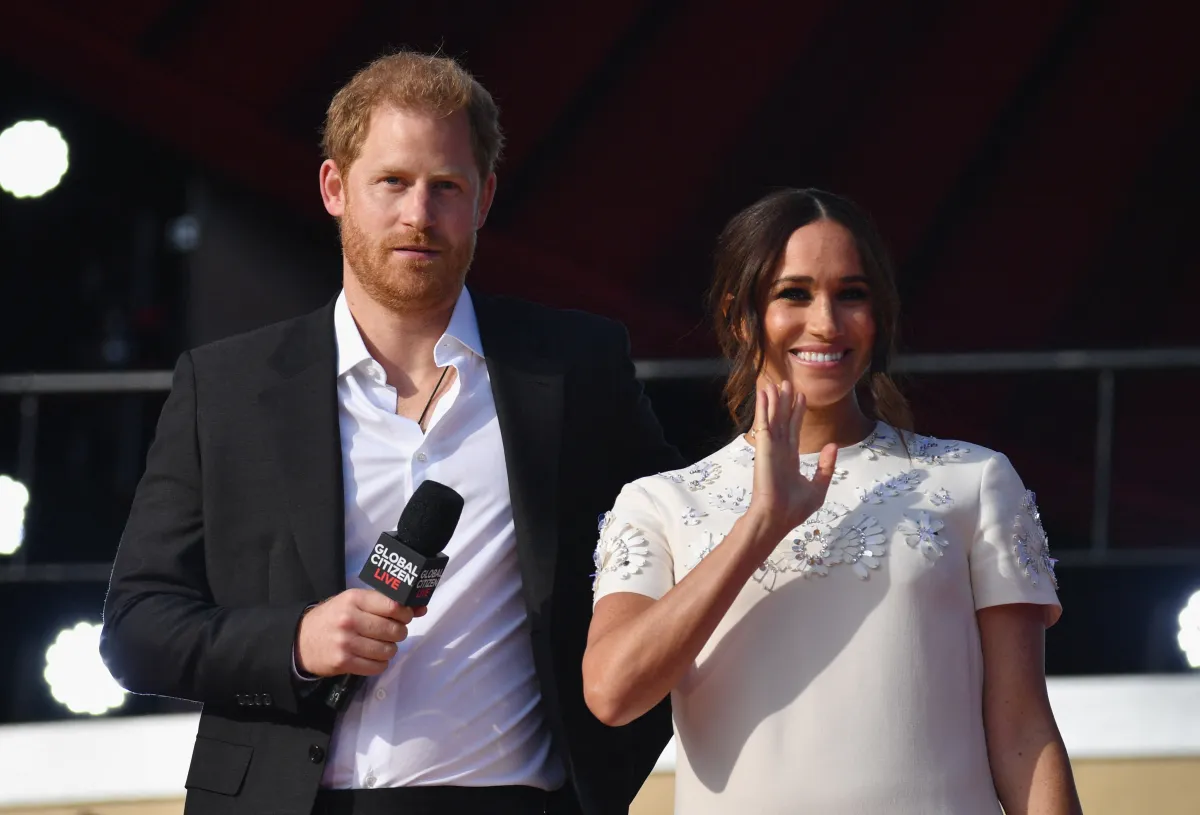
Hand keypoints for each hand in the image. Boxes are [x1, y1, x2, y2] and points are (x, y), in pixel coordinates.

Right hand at [294, 589, 427, 677]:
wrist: (300, 639)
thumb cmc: (333, 617)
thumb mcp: (354, 602)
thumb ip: (385, 603)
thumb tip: (421, 608)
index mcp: (354, 599)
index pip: (393, 606)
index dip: (405, 613)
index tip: (404, 616)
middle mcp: (350, 619)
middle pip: (393, 630)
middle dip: (398, 632)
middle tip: (391, 632)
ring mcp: (346, 642)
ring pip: (388, 650)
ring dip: (389, 649)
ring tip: (379, 644)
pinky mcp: (343, 662)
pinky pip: (377, 666)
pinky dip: (379, 663)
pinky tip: (371, 656)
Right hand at [746, 381, 837, 544]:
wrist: (777, 518)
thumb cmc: (794, 509)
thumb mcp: (818, 487)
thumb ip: (825, 466)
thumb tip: (833, 445)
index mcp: (790, 460)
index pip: (794, 430)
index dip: (797, 413)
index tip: (800, 397)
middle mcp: (779, 451)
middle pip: (783, 420)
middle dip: (785, 401)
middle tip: (787, 383)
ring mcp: (770, 448)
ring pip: (773, 417)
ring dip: (773, 399)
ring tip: (774, 382)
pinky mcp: (764, 447)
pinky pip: (764, 422)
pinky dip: (764, 406)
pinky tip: (764, 392)